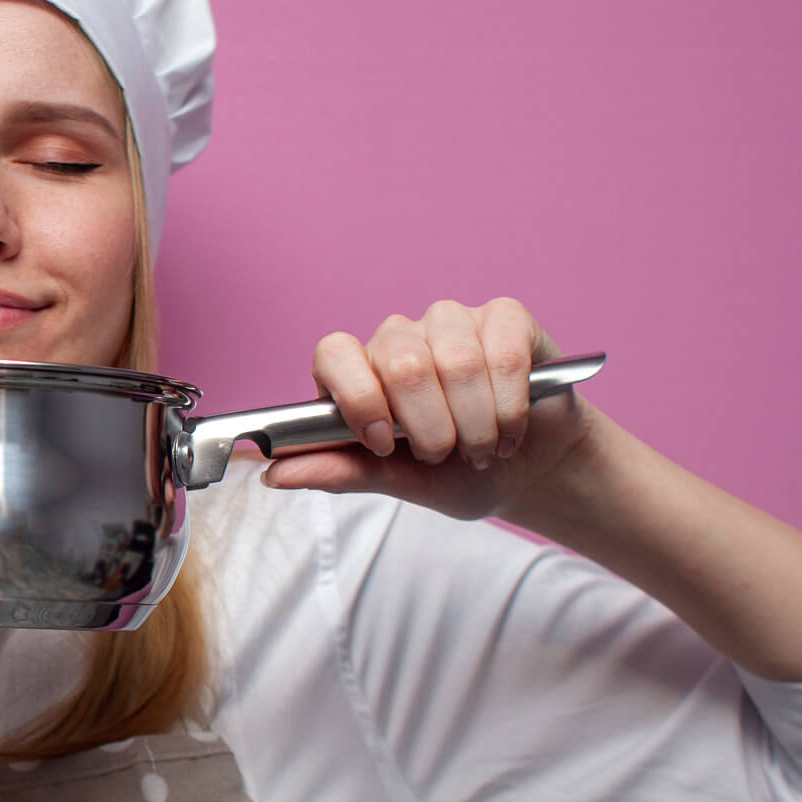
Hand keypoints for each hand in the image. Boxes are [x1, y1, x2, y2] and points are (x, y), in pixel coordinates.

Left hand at [263, 298, 592, 519]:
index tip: (384, 442)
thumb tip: (274, 474)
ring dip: (475, 425)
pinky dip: (509, 407)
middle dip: (430, 429)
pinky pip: (502, 355)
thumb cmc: (455, 475)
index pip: (334, 353)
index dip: (357, 396)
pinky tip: (510, 430)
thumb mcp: (397, 483)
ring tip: (482, 451)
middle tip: (447, 457)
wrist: (526, 473)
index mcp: (360, 374)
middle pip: (400, 362)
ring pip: (455, 361)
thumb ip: (341, 472)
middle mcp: (399, 338)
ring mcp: (451, 322)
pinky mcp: (505, 318)